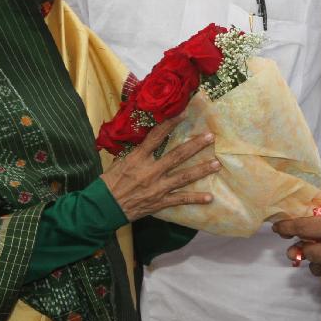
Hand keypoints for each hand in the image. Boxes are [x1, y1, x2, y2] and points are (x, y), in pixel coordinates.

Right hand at [100, 116, 218, 221]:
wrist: (104, 207)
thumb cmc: (109, 182)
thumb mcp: (120, 161)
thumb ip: (135, 151)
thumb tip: (147, 137)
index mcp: (138, 158)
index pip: (157, 136)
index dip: (171, 124)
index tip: (184, 113)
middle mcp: (150, 171)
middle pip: (177, 155)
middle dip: (195, 145)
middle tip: (210, 137)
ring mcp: (157, 187)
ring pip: (183, 177)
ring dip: (201, 170)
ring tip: (216, 164)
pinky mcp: (160, 202)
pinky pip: (180, 199)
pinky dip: (195, 199)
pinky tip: (210, 197)